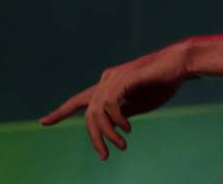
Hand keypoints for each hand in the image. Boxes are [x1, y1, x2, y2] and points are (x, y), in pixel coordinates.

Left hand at [39, 46, 187, 159]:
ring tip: (121, 144)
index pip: (80, 100)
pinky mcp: (124, 79)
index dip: (61, 111)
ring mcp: (114, 78)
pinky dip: (116, 120)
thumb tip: (109, 126)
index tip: (43, 122)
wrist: (179, 66)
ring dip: (107, 133)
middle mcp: (106, 80)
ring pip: (97, 112)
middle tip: (105, 155)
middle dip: (95, 137)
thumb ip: (122, 112)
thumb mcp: (138, 104)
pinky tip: (127, 128)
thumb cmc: (162, 84)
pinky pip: (110, 105)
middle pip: (89, 113)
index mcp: (108, 85)